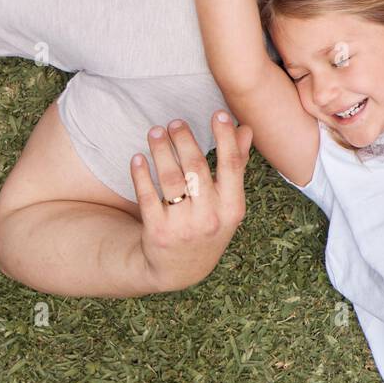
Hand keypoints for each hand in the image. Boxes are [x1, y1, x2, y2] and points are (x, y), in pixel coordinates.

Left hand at [131, 113, 252, 290]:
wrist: (180, 269)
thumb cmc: (209, 226)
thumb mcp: (228, 203)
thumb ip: (237, 165)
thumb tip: (246, 129)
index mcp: (233, 208)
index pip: (231, 165)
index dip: (226, 137)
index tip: (218, 113)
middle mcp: (210, 218)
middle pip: (196, 168)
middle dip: (184, 140)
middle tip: (175, 122)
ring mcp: (183, 226)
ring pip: (170, 179)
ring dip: (161, 150)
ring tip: (155, 132)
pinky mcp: (157, 232)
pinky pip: (147, 196)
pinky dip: (141, 174)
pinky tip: (138, 157)